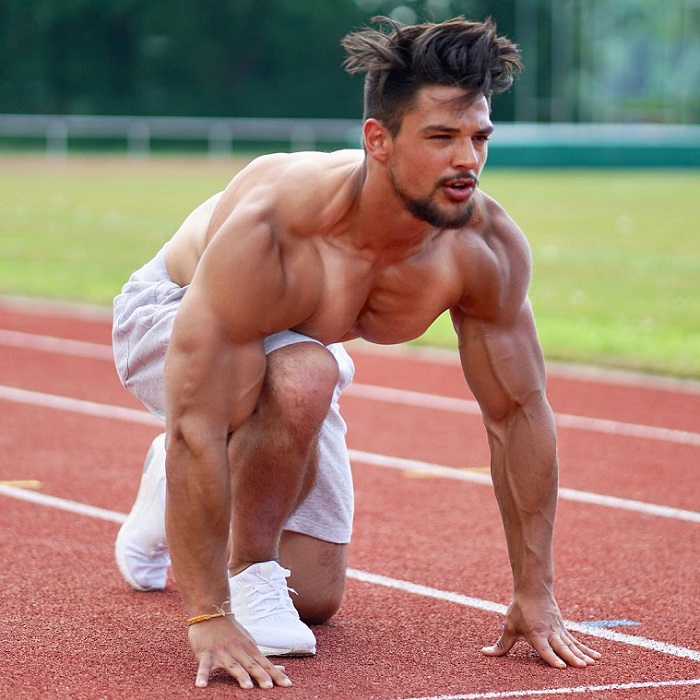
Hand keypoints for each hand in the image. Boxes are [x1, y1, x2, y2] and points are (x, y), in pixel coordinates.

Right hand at [188, 616, 292, 688]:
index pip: (265, 664)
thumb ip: (262, 659)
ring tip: (247, 687)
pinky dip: (202, 676)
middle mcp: (238, 651)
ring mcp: (222, 652)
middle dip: (261, 675)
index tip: (288, 685)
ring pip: (232, 665)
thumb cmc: (232, 632)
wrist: (211, 612)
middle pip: (251, 665)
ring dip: (240, 675)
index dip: (276, 675)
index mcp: (249, 649)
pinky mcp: (206, 654)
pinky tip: (201, 686)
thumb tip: (282, 669)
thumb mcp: (250, 643)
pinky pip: (204, 667)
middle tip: (269, 687)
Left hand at [482, 594, 600, 668]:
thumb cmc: (520, 610)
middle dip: (571, 658)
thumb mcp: (509, 627)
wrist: (533, 589)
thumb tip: (484, 653)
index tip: (560, 667)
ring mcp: (559, 631)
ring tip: (590, 665)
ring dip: (582, 655)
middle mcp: (549, 633)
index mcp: (536, 634)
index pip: (544, 649)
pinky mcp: (564, 630)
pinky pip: (577, 642)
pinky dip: (586, 649)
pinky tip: (597, 658)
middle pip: (562, 647)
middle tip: (581, 667)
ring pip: (572, 645)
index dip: (552, 658)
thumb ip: (500, 644)